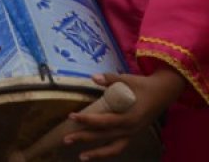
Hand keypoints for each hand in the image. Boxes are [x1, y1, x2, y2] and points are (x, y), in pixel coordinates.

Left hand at [64, 68, 184, 159]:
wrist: (164, 92)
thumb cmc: (143, 85)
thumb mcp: (127, 79)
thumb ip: (110, 78)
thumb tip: (93, 77)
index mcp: (129, 116)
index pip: (104, 121)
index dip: (87, 120)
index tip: (71, 116)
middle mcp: (130, 128)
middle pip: (104, 136)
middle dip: (84, 138)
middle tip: (65, 139)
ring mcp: (133, 133)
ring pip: (113, 148)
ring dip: (97, 154)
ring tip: (81, 157)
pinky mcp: (133, 135)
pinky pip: (119, 147)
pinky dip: (107, 152)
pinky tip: (94, 154)